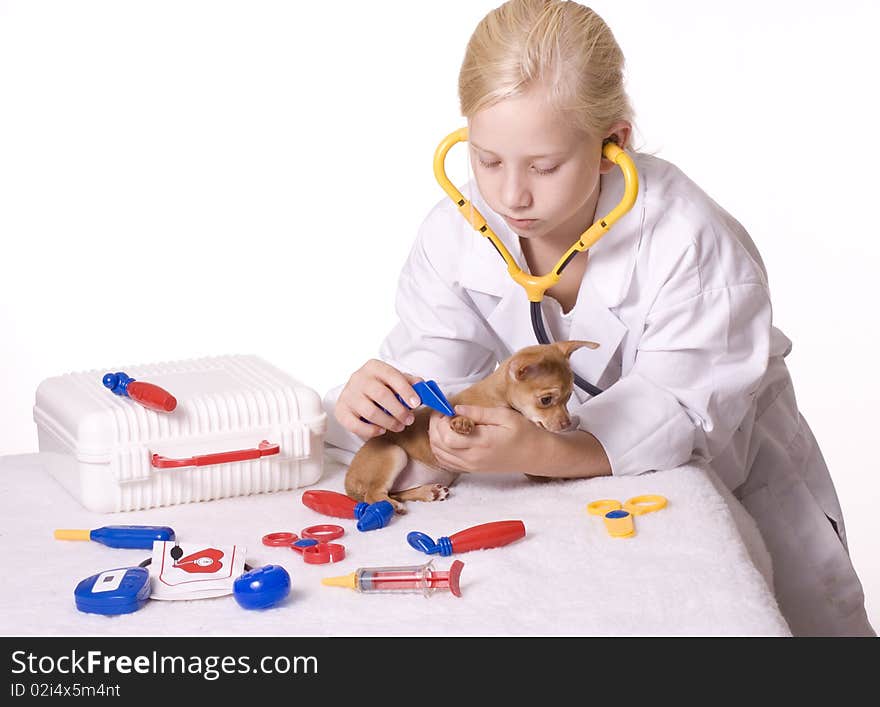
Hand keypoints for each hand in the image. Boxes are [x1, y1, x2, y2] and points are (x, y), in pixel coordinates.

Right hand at [335, 360, 422, 440]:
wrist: (355, 392)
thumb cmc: (379, 386)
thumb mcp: (394, 379)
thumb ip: (409, 382)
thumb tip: (422, 387)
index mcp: (373, 367)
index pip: (391, 375)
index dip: (405, 390)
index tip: (416, 403)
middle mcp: (358, 378)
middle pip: (381, 395)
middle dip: (399, 410)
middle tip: (409, 420)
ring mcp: (348, 395)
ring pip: (370, 412)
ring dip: (388, 422)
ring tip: (399, 426)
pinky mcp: (341, 411)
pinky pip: (355, 425)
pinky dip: (370, 431)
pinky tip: (381, 430)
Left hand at [428, 404, 548, 472]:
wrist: (536, 455)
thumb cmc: (524, 434)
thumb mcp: (505, 416)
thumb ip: (479, 413)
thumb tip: (457, 408)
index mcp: (481, 443)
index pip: (447, 436)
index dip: (439, 421)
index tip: (444, 408)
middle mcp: (473, 458)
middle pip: (439, 445)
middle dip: (434, 427)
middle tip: (442, 413)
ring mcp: (471, 466)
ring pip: (439, 454)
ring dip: (435, 437)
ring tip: (444, 422)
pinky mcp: (472, 469)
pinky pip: (447, 462)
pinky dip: (440, 449)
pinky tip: (447, 436)